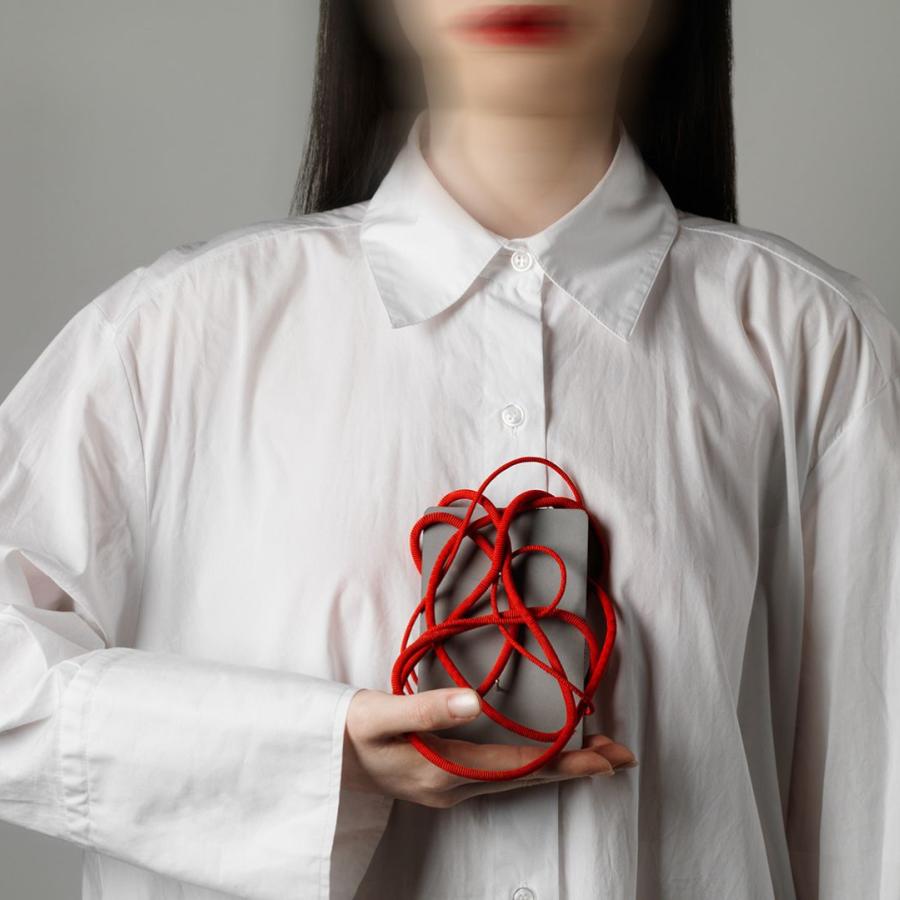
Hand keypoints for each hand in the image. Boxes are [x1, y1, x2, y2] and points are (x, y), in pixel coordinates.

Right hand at [342, 686, 636, 808]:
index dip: (562, 760)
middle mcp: (454, 789)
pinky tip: (543, 753)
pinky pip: (500, 775)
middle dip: (573, 767)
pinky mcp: (445, 780)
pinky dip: (531, 764)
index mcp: (444, 773)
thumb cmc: (348, 730)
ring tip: (595, 753)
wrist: (321, 757)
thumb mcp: (382, 713)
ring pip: (516, 779)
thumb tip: (476, 702)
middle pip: (526, 778)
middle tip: (619, 755)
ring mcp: (450, 789)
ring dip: (557, 766)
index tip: (604, 756)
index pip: (517, 767)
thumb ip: (427, 709)